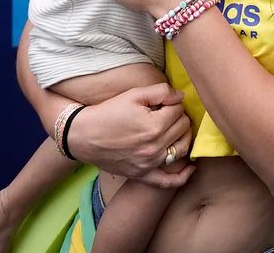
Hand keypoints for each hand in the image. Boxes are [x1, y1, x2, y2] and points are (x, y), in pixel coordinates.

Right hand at [68, 83, 194, 188]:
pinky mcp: (142, 175)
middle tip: (167, 113)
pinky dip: (182, 177)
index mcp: (154, 126)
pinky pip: (167, 182)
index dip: (173, 104)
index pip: (179, 111)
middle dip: (178, 117)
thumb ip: (161, 92)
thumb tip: (181, 96)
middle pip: (182, 128)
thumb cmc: (108, 112)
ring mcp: (149, 164)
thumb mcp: (133, 95)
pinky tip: (191, 169)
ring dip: (183, 137)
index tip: (162, 103)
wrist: (82, 135)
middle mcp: (154, 147)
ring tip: (177, 129)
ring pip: (181, 149)